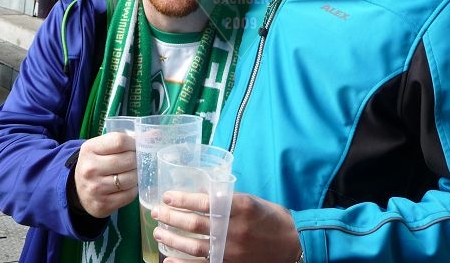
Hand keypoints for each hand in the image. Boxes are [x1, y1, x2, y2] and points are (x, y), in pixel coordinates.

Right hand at [72, 132, 137, 217]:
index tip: (136, 147)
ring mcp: (95, 188)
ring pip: (131, 179)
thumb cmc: (96, 163)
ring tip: (132, 173)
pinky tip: (127, 186)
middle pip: (128, 160)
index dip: (134, 143)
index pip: (120, 141)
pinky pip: (129, 195)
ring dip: (136, 176)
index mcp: (89, 149)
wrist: (78, 190)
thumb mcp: (103, 147)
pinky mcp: (102, 205)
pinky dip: (133, 190)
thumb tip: (155, 134)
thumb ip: (126, 139)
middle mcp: (90, 169)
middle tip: (136, 161)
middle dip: (137, 160)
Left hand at [153, 192, 300, 262]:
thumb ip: (227, 199)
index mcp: (239, 207)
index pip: (204, 202)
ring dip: (172, 239)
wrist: (292, 246)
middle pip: (194, 224)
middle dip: (171, 218)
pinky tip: (168, 260)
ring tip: (158, 233)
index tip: (167, 196)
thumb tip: (201, 193)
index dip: (182, 199)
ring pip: (193, 247)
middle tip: (157, 212)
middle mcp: (233, 229)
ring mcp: (231, 251)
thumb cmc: (271, 219)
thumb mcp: (252, 201)